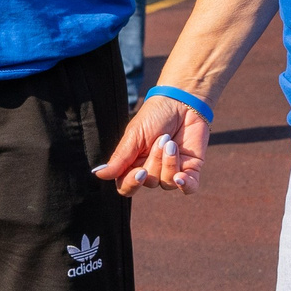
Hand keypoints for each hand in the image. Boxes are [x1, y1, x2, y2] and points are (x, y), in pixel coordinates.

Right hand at [93, 93, 211, 195]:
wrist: (183, 101)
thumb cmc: (155, 115)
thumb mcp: (135, 134)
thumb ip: (120, 157)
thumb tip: (98, 174)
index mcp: (134, 162)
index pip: (126, 186)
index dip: (132, 184)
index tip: (140, 171)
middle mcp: (152, 170)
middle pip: (149, 183)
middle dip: (155, 161)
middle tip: (161, 139)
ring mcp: (172, 170)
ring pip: (167, 184)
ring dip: (169, 163)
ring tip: (172, 142)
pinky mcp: (191, 169)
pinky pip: (189, 188)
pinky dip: (185, 185)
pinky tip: (182, 177)